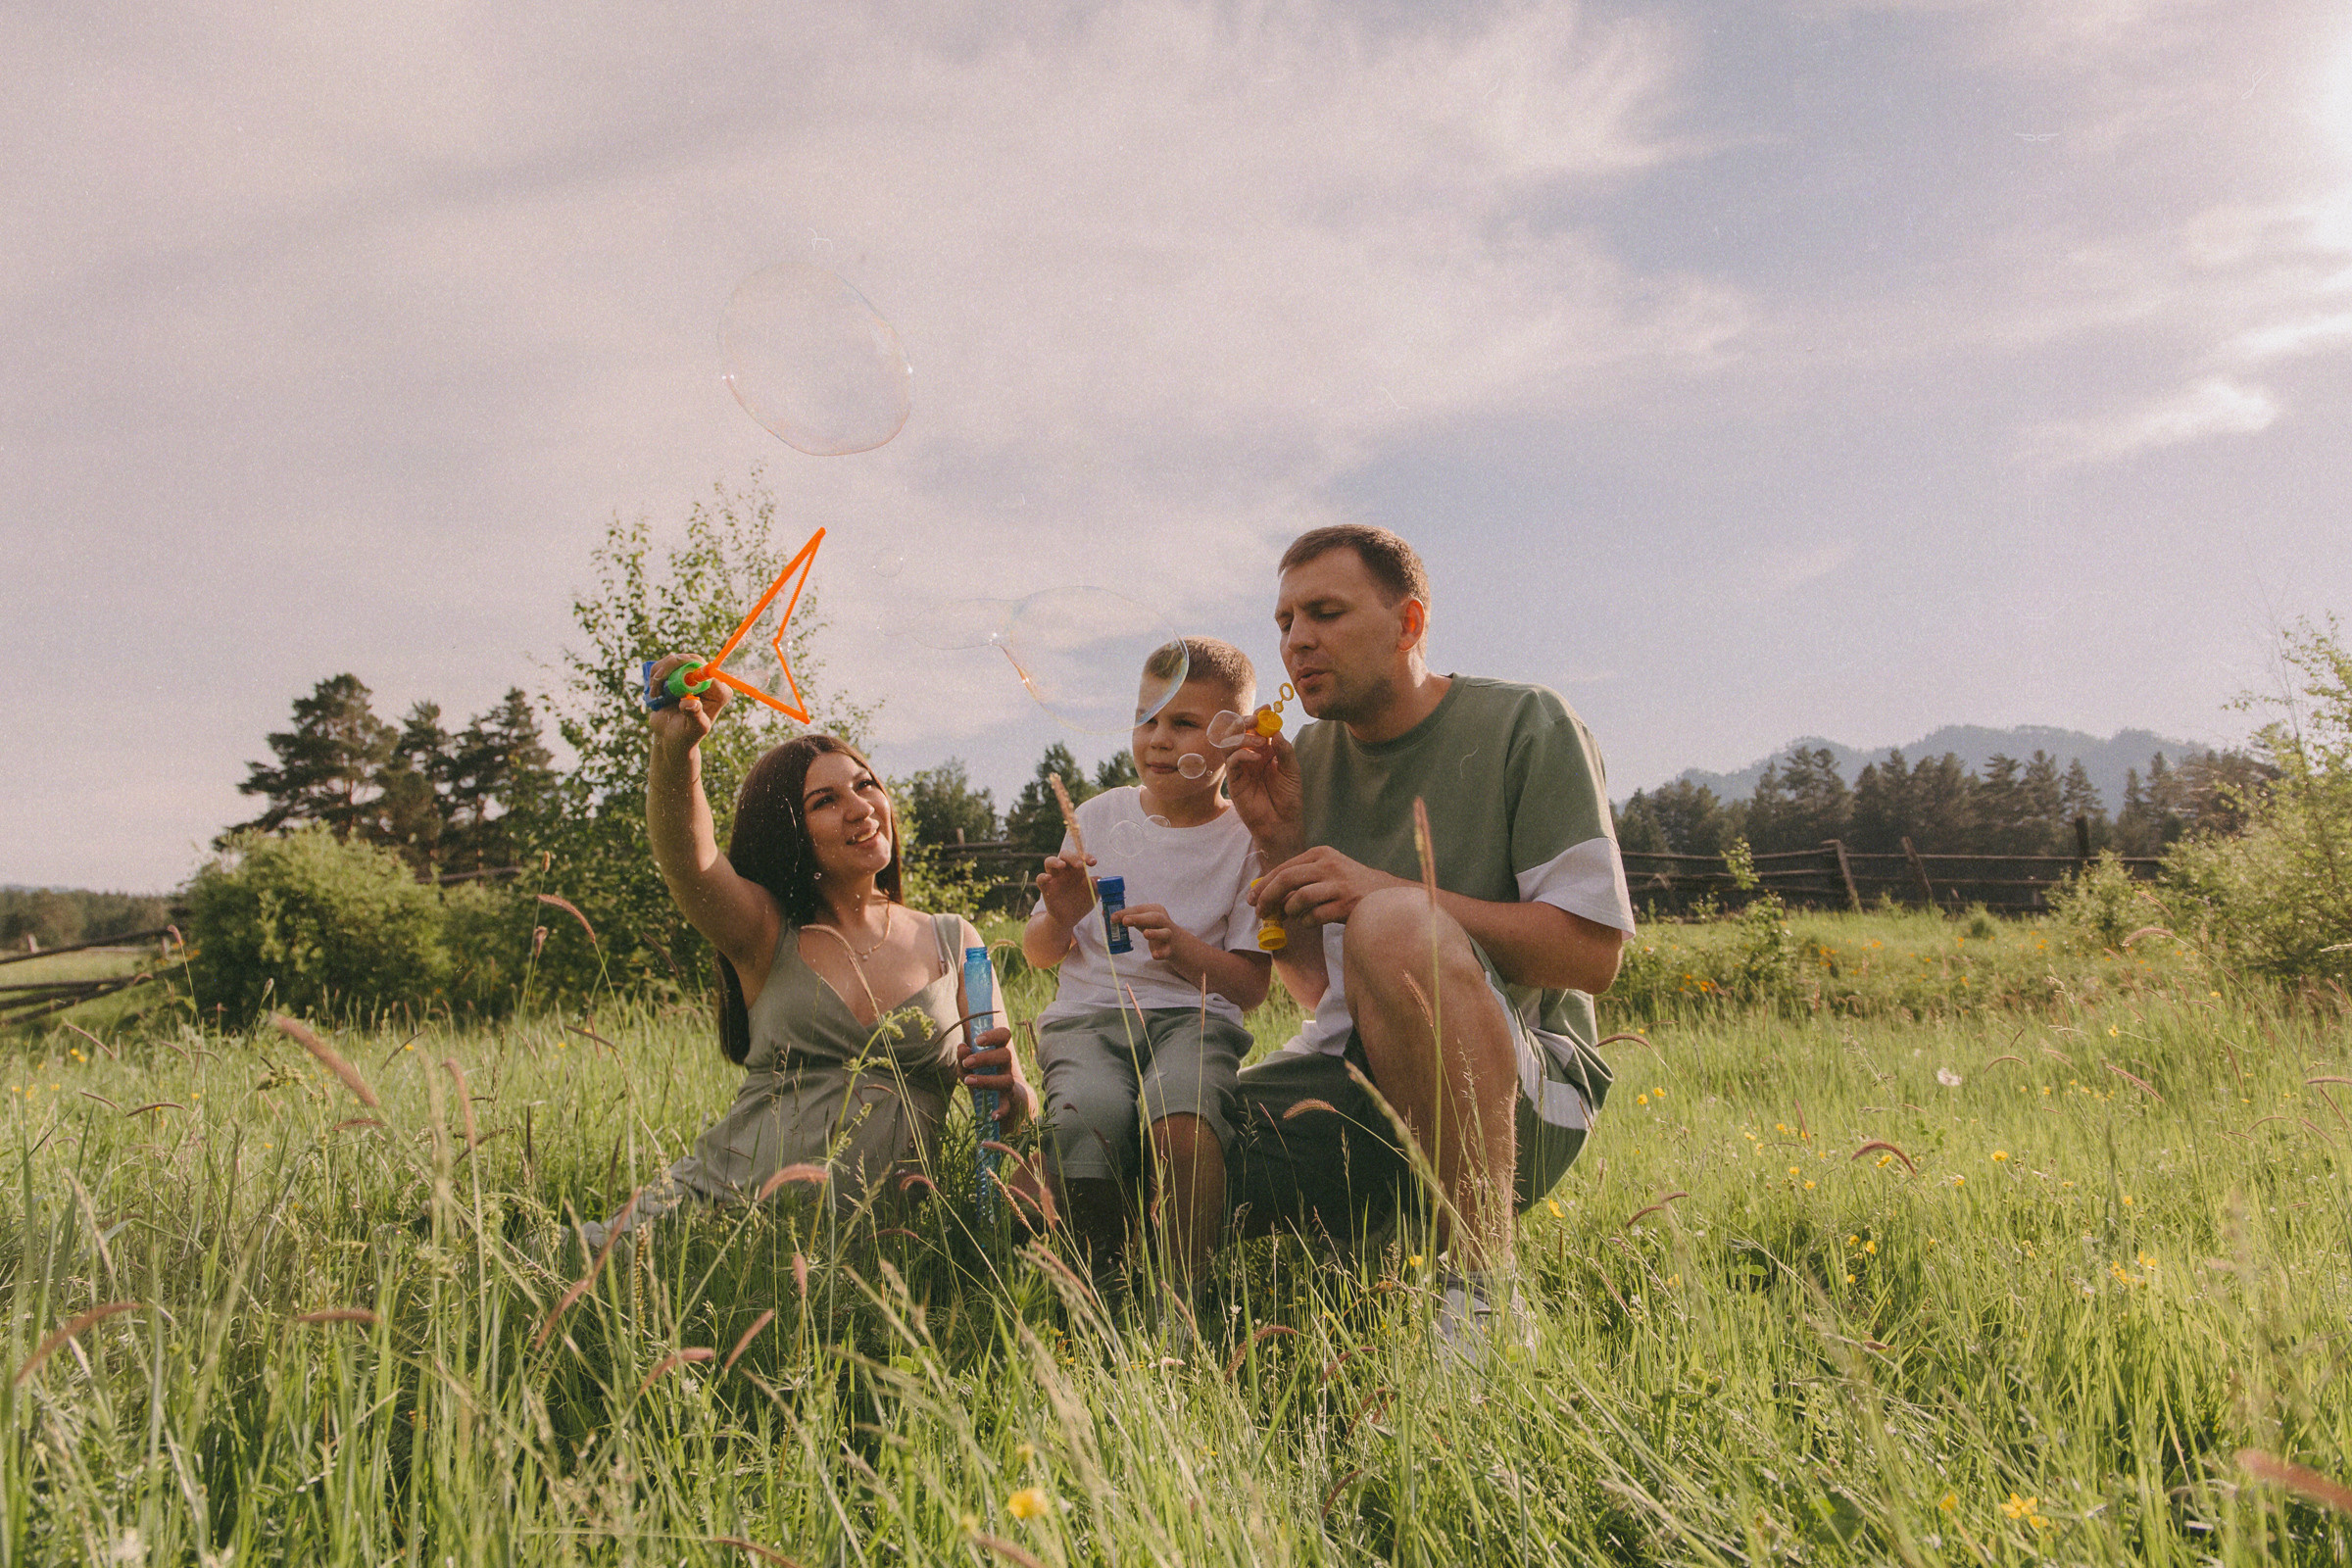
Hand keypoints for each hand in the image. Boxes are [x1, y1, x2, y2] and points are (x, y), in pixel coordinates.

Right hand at [646, 653, 731, 750]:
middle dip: (670, 667)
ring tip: (655, 693)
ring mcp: (694, 676)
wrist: (671, 737)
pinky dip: (656, 672)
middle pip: (691, 660)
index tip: (666, 677)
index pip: (706, 671)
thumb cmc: (686, 737)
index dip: (687, 669)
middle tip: (656, 681)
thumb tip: (690, 702)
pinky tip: (653, 687)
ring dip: (660, 673)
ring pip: (676, 660)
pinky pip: (667, 664)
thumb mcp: (693, 729)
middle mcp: (709, 681)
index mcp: (719, 692)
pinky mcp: (680, 674)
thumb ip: (695, 716)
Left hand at [956, 1024, 1032, 1132]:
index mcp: (998, 1051)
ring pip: (1007, 1080)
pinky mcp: (1008, 1102)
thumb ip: (963, 1057)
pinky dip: (1002, 1111)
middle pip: (1006, 1055)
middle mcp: (1006, 1066)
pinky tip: (993, 1115)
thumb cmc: (981, 1076)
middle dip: (985, 1058)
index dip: (994, 1035)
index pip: (1004, 1035)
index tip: (977, 1040)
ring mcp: (1009, 1084)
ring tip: (969, 1081)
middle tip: (967, 1062)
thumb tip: (962, 1047)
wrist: (999, 1101)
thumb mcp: (969, 1067)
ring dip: (987, 1080)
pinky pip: (1008, 1106)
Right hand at [1033, 852, 1098, 931]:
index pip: (1081, 857)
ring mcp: (1054, 878)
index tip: (1093, 862)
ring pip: (1049, 861)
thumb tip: (1096, 880)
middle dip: (1072, 857)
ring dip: (1055, 861)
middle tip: (1080, 865)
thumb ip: (1096, 888)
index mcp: (1077, 870)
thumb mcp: (1092, 896)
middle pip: (1064, 855)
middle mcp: (1065, 871)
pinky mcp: (1046, 888)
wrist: (1069, 919)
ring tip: (1062, 865)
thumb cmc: (1081, 903)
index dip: (1087, 856)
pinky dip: (1043, 876)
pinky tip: (1048, 878)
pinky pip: (1040, 879)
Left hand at [1108, 902, 1195, 965]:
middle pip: (1154, 918)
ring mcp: (1169, 935)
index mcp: (1156, 910)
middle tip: (1125, 921)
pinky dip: (1160, 953)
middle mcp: (1164, 921)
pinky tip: (1154, 955)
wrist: (1176, 943)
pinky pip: (1166, 951)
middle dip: (1139, 918)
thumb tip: (1106, 914)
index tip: (1112, 916)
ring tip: (1146, 934)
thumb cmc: (1154, 928)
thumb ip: (1127, 917)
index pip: (1140, 909)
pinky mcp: (1170, 949)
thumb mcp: (1142, 920)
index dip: (1126, 912)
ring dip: (1155, 933)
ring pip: (1164, 933)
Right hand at [1225, 729, 1303, 860]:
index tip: (1267, 707)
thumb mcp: (1292, 771)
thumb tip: (1275, 732)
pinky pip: (1231, 762)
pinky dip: (1241, 754)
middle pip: (1239, 732)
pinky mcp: (1234, 781)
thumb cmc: (1289, 798)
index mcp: (1265, 752)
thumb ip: (1284, 751)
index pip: (1257, 728)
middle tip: (1256, 718)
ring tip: (1259, 741)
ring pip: (1230, 743)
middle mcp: (1251, 757)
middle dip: (1245, 721)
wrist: (1283, 823)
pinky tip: (1255, 758)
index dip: (1259, 716)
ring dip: (1242, 737)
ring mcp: (1241, 768)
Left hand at [1254, 847, 1411, 926]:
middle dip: (1268, 898)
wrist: (1387, 896)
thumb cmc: (1349, 887)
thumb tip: (1266, 897)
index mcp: (1321, 854)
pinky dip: (1306, 922)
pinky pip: (1315, 916)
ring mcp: (1339, 885)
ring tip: (1293, 917)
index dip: (1263, 886)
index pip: (1283, 868)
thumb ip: (1299, 881)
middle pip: (1286, 880)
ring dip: (1290, 912)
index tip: (1252, 900)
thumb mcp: (1326, 873)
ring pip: (1299, 899)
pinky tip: (1310, 922)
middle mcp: (1329, 865)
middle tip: (1261, 913)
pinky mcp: (1347, 905)